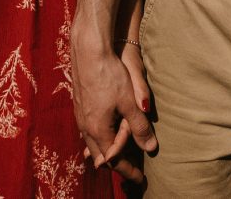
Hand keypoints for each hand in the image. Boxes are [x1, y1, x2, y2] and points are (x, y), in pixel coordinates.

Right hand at [72, 34, 157, 173]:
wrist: (89, 50)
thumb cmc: (110, 74)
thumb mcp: (129, 102)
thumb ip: (139, 126)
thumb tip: (150, 148)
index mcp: (98, 130)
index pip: (114, 160)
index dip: (128, 171)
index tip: (140, 180)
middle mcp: (86, 127)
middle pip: (100, 156)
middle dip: (116, 165)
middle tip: (131, 172)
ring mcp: (81, 116)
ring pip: (92, 143)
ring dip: (105, 152)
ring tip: (117, 157)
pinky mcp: (80, 105)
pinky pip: (88, 131)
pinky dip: (98, 139)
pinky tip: (103, 133)